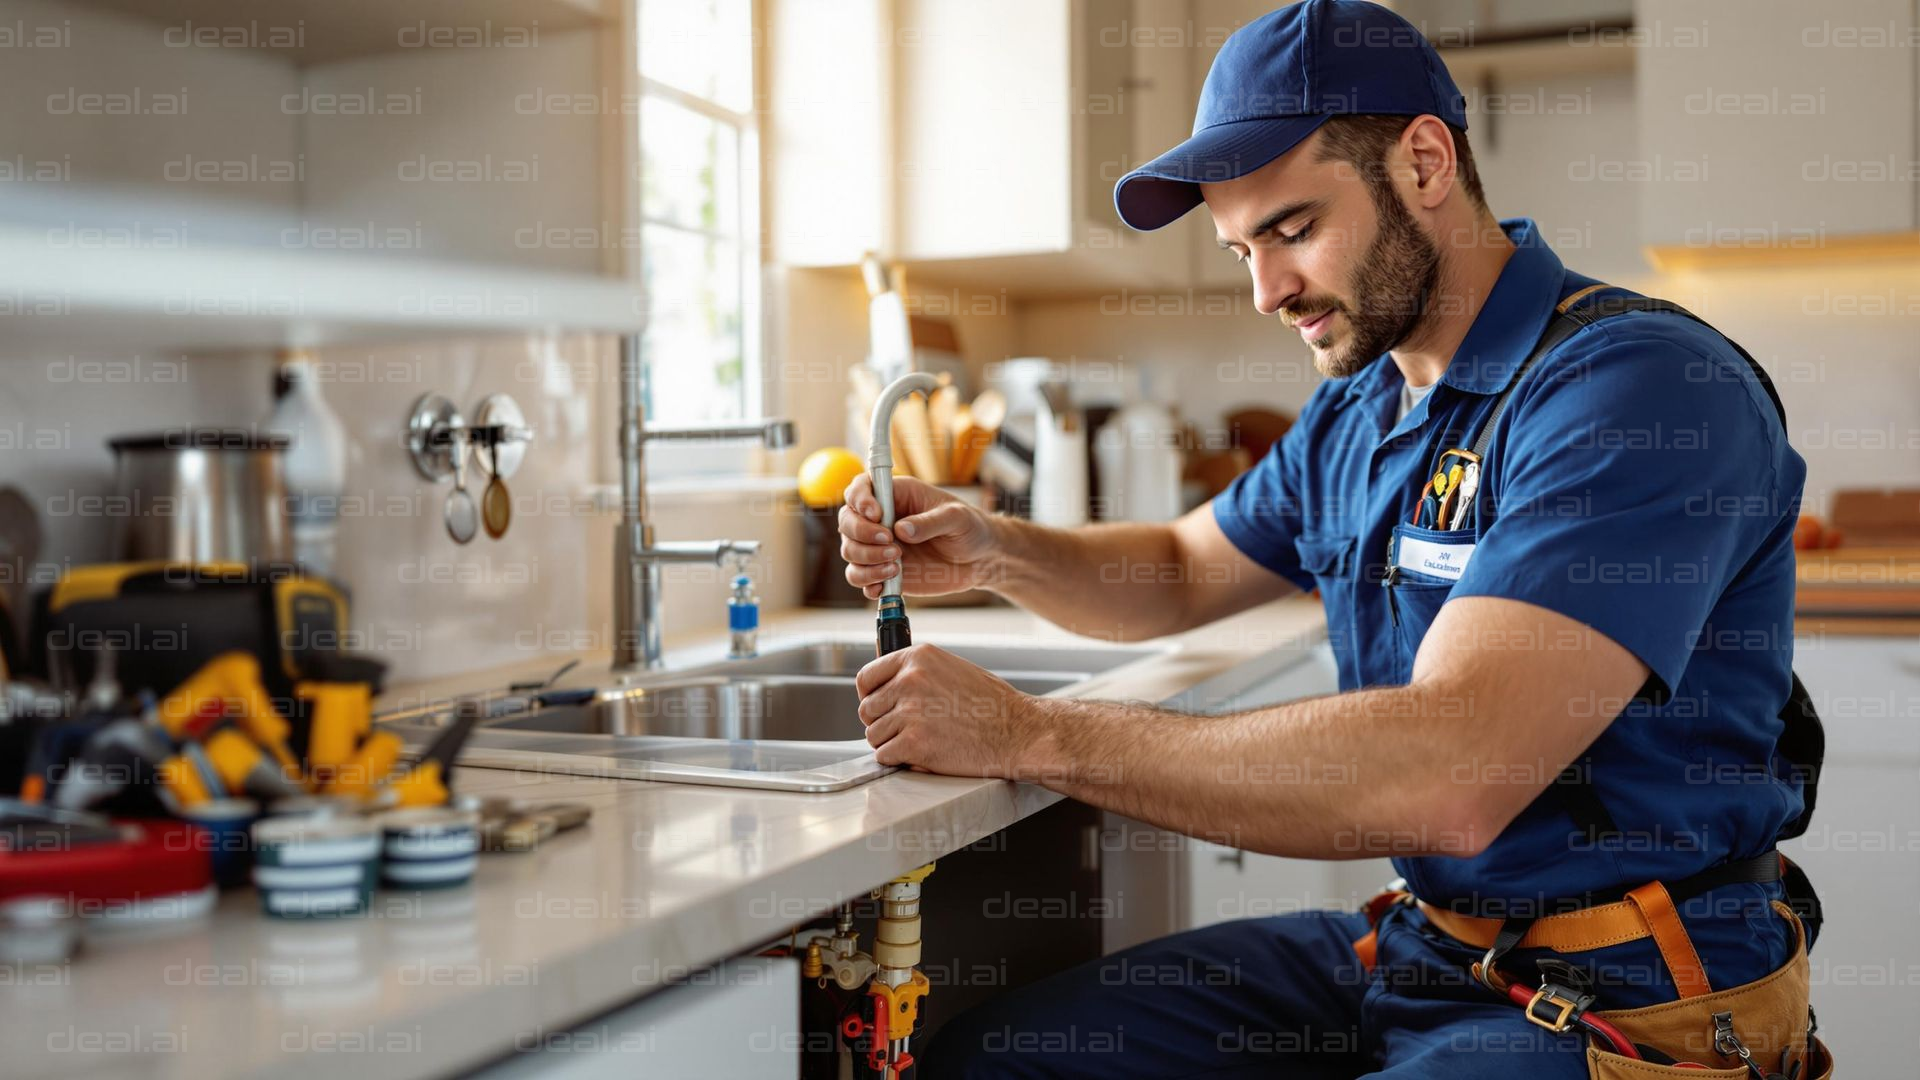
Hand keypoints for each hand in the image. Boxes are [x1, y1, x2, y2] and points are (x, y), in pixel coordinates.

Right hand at [839, 474, 998, 597]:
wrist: (980, 559)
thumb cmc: (969, 528)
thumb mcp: (957, 518)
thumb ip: (930, 522)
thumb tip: (902, 530)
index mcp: (896, 495)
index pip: (861, 488)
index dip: (860, 499)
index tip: (876, 514)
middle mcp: (882, 520)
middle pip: (847, 521)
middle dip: (862, 535)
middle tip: (892, 546)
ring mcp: (879, 547)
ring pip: (850, 551)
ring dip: (866, 561)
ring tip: (896, 566)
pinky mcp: (883, 572)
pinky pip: (860, 578)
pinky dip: (867, 583)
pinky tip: (886, 584)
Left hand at [855, 644, 1034, 775]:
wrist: (1018, 732)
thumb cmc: (993, 705)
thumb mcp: (952, 669)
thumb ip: (918, 673)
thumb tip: (889, 687)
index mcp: (918, 657)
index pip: (867, 677)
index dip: (869, 695)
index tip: (876, 705)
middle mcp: (910, 680)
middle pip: (867, 709)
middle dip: (882, 723)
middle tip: (905, 730)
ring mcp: (909, 712)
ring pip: (874, 735)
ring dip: (891, 743)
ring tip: (920, 742)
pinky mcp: (913, 743)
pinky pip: (885, 756)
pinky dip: (899, 760)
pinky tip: (921, 755)